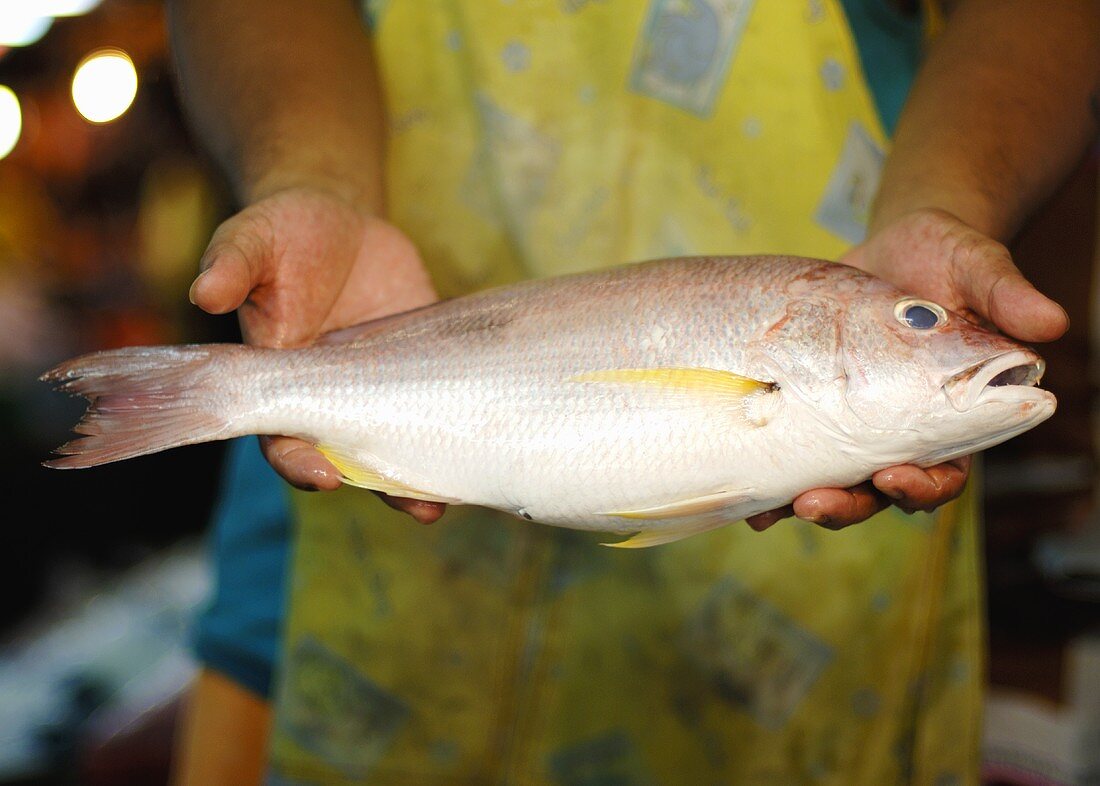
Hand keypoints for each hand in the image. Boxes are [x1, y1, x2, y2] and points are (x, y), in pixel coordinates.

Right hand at [189, 186, 445, 522]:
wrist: (339, 218)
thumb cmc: (282, 233)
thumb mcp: (253, 238)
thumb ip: (232, 265)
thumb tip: (204, 291)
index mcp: (280, 377)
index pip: (282, 435)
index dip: (299, 461)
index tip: (324, 475)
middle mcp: (329, 394)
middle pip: (347, 456)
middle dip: (377, 483)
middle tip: (415, 504)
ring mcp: (378, 385)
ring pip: (394, 441)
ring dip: (418, 475)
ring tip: (444, 502)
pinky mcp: (419, 365)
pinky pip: (434, 404)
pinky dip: (452, 426)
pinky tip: (482, 444)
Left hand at [746, 208, 1068, 531]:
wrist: (897, 247)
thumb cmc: (950, 260)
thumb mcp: (979, 266)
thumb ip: (1007, 294)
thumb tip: (1051, 323)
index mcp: (948, 417)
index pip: (944, 473)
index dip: (922, 488)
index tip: (895, 478)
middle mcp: (897, 431)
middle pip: (875, 491)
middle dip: (847, 505)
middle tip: (814, 504)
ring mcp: (849, 422)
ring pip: (827, 478)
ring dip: (798, 498)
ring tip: (767, 506)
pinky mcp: (810, 403)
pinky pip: (789, 444)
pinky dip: (765, 465)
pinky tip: (737, 474)